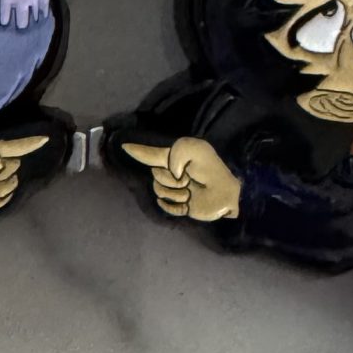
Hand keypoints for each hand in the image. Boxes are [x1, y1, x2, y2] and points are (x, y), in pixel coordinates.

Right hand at [121, 136, 242, 222]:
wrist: (227, 194)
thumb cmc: (214, 171)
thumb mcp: (198, 150)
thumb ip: (177, 152)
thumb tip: (170, 171)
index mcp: (177, 159)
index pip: (152, 154)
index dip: (138, 150)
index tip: (124, 146)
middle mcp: (173, 174)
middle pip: (155, 175)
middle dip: (169, 179)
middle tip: (188, 180)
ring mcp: (176, 190)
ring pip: (159, 192)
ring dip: (176, 193)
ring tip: (191, 193)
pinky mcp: (181, 206)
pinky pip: (166, 206)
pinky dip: (174, 206)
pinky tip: (187, 204)